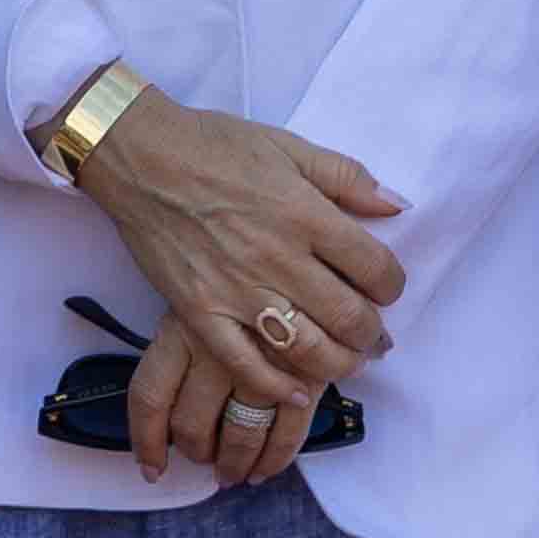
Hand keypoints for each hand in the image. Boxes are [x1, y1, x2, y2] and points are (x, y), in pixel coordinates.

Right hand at [72, 98, 404, 484]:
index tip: (387, 289)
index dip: (392, 285)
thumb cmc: (215, 146)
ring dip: (337, 364)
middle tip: (376, 339)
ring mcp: (238, 292)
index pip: (375, 267)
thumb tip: (397, 205)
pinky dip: (275, 386)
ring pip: (305, 349)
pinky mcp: (200, 313)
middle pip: (347, 317)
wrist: (141, 158)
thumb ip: (347, 177)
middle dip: (372, 336)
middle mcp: (279, 259)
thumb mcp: (289, 146)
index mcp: (307, 215)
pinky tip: (296, 391)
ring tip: (346, 363)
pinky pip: (244, 364)